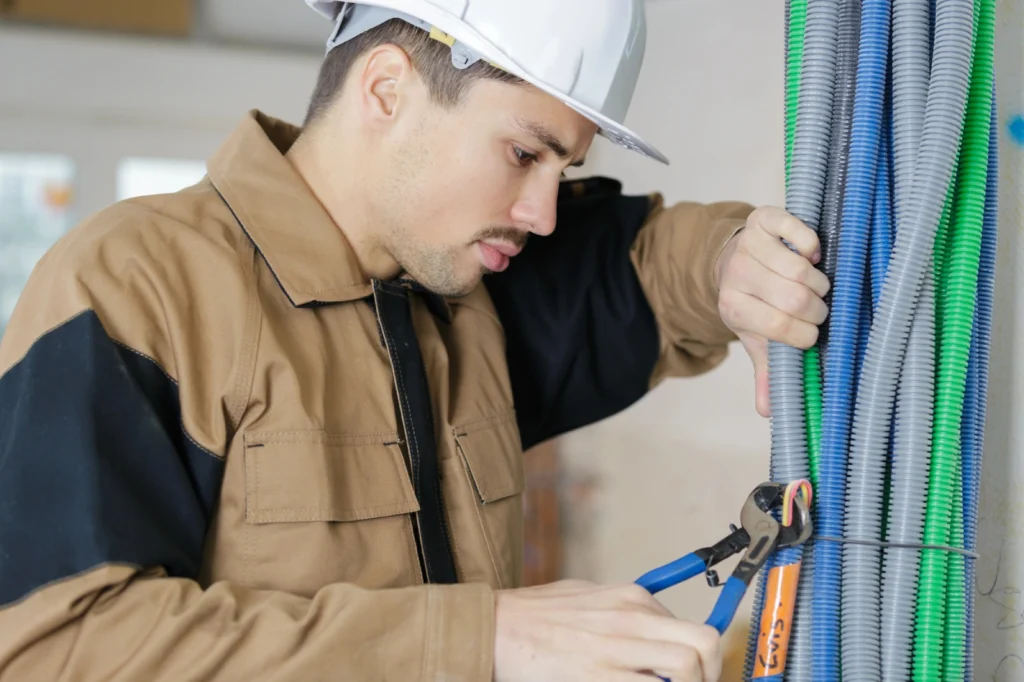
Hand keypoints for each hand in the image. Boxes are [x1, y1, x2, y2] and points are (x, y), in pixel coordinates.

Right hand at [493, 580, 721, 681]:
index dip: (703, 662)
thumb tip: (654, 629)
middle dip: (711, 674)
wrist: (495, 627)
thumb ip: (622, 610)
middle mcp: (631, 617)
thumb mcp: (587, 596)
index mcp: (632, 597)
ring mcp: (616, 646)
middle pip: (704, 643)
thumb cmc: (536, 614)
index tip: (697, 679)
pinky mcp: (597, 674)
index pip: (693, 628)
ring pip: (686, 667)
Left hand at [714, 206, 829, 417]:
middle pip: (794, 298)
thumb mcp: (756, 337)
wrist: (733, 261)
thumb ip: (767, 370)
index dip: (804, 334)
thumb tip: (769, 411)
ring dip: (818, 281)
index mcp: (733, 308)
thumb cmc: (754, 304)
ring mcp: (749, 244)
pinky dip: (811, 244)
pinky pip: (795, 228)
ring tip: (816, 287)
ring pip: (801, 268)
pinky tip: (812, 256)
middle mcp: (737, 275)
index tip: (811, 334)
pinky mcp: (763, 218)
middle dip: (816, 308)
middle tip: (817, 310)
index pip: (779, 327)